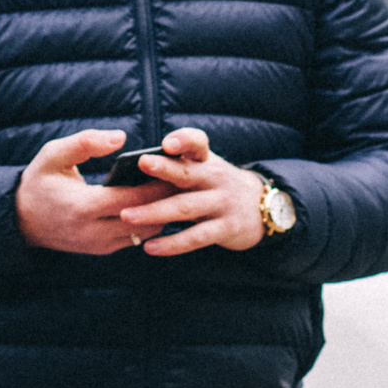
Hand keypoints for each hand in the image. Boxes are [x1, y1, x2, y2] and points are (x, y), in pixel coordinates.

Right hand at [15, 129, 179, 254]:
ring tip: (175, 189)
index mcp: (82, 207)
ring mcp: (99, 245)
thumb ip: (86, 142)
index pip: (132, 200)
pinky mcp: (102, 250)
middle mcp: (93, 232)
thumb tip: (121, 138)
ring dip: (161, 213)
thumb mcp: (53, 154)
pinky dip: (149, 222)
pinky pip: (135, 238)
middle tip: (186, 178)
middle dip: (166, 200)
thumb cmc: (39, 181)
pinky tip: (158, 203)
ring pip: (144, 233)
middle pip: (144, 219)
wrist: (21, 220)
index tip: (177, 167)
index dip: (157, 185)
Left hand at [116, 128, 266, 255]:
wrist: (260, 207)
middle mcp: (214, 178)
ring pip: (185, 207)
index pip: (197, 142)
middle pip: (187, 173)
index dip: (183, 140)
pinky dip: (172, 244)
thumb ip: (175, 167)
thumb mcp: (204, 168)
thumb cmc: (215, 184)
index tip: (166, 143)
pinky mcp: (226, 228)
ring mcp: (222, 203)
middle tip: (141, 163)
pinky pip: (196, 237)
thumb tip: (129, 176)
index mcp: (206, 160)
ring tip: (127, 215)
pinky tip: (150, 247)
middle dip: (164, 168)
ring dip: (155, 211)